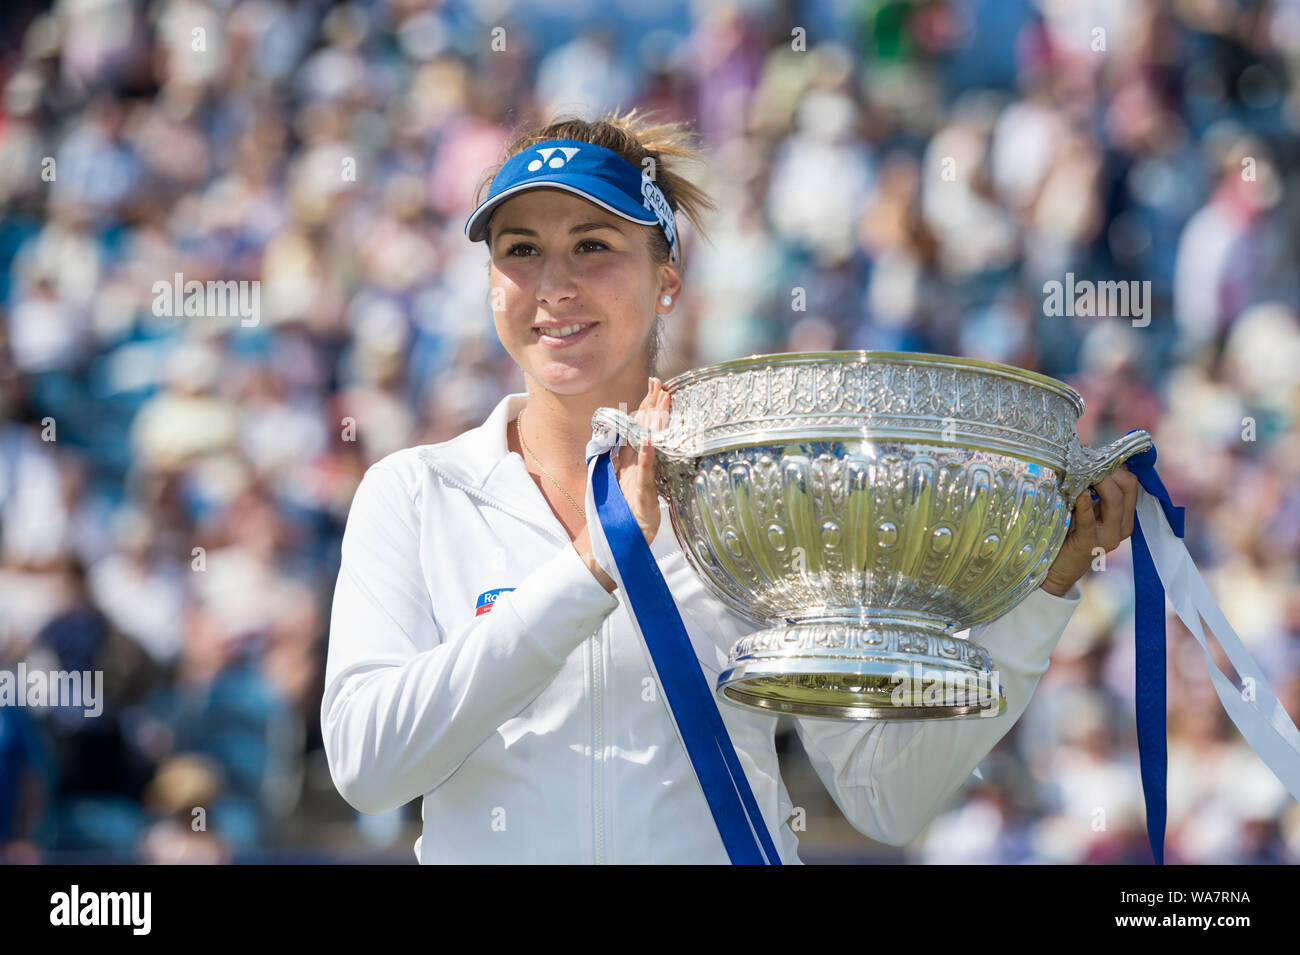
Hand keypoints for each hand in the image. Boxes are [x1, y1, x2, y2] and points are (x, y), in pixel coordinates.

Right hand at [614, 377, 669, 545]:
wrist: (617, 546)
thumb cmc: (628, 520)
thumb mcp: (639, 492)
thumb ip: (640, 472)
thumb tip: (646, 451)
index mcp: (630, 464)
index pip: (640, 431)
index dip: (648, 410)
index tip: (657, 389)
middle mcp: (630, 467)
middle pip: (640, 431)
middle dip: (650, 406)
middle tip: (658, 383)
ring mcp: (633, 478)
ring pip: (641, 445)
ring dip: (650, 422)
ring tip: (659, 400)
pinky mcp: (638, 494)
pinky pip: (642, 471)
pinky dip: (645, 456)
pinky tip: (648, 439)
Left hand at [1041, 468, 1139, 596]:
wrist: (1055, 570)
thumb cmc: (1067, 534)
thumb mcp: (1084, 509)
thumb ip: (1090, 489)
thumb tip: (1086, 452)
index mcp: (1124, 517)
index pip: (1131, 482)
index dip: (1116, 465)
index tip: (1096, 456)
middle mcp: (1122, 526)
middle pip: (1128, 485)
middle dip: (1108, 469)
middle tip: (1087, 462)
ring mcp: (1109, 536)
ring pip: (1115, 498)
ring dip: (1098, 480)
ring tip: (1082, 472)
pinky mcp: (1090, 543)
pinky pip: (1089, 517)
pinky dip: (1084, 502)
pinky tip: (1078, 493)